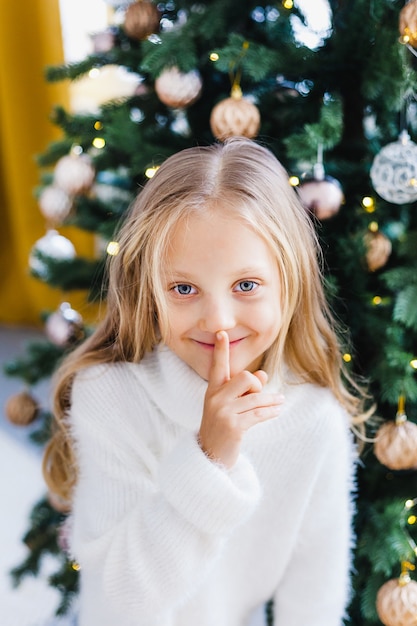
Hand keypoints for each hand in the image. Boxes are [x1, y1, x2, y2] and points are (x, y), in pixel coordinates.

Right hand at [198, 331, 283, 467]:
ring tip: (280, 402)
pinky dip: (271, 411)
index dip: (220, 350)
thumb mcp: (230, 406)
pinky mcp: (233, 426)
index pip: (217, 367)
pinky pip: (259, 413)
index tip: (221, 333)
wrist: (210, 456)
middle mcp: (216, 399)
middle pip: (245, 378)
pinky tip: (277, 411)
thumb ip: (245, 390)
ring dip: (271, 401)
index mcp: (213, 391)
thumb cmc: (222, 427)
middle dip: (257, 385)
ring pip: (256, 398)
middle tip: (260, 395)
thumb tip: (263, 375)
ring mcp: (223, 413)